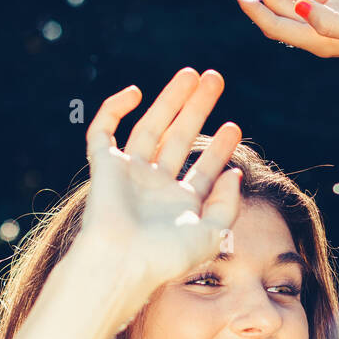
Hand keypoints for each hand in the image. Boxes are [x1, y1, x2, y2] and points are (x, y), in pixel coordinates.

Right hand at [75, 68, 243, 320]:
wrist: (121, 262)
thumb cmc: (165, 257)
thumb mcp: (211, 234)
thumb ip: (227, 205)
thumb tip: (235, 174)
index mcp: (179, 206)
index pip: (203, 170)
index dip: (219, 148)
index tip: (234, 127)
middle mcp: (155, 188)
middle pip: (179, 139)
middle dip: (197, 110)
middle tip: (215, 79)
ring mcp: (128, 175)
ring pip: (150, 128)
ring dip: (169, 101)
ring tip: (192, 75)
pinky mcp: (103, 167)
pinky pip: (103, 132)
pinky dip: (114, 110)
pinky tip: (135, 93)